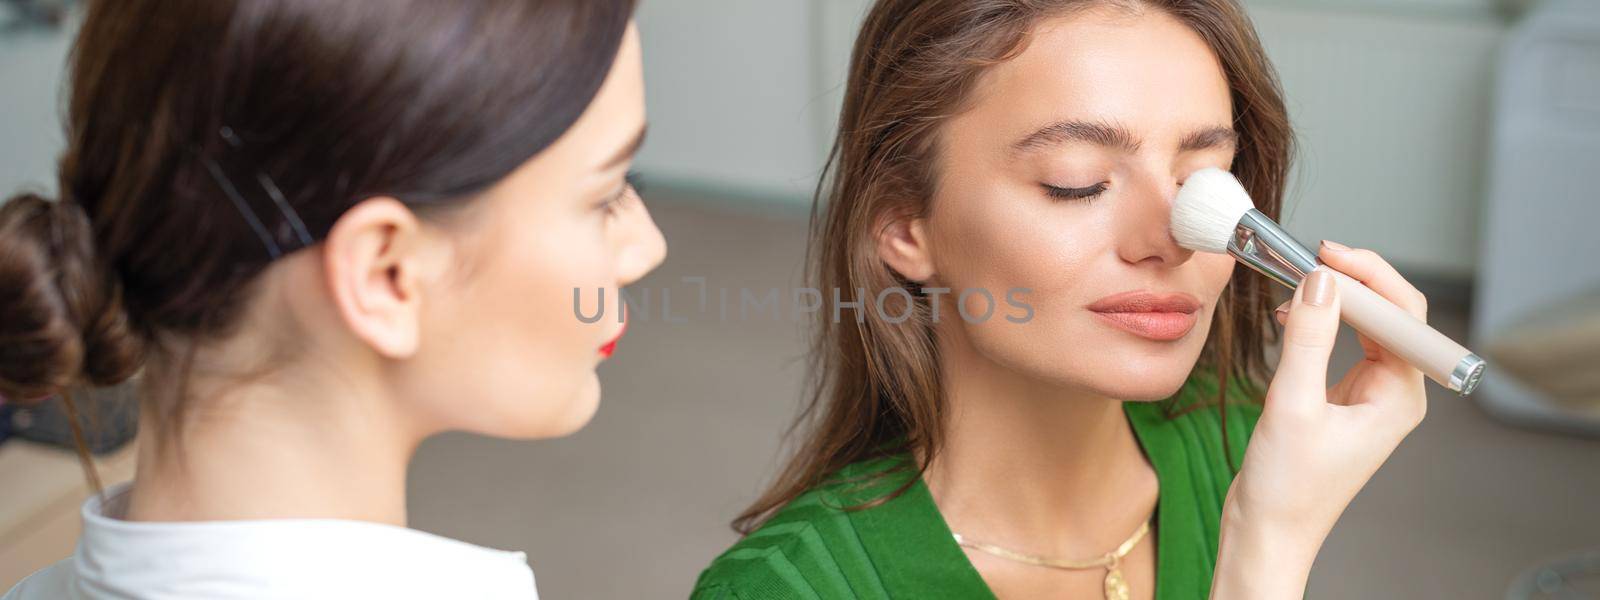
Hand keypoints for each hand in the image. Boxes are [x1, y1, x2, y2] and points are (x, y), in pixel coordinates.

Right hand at [1211, 241, 1428, 598]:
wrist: (1267, 533)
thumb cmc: (1286, 488)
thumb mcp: (1292, 407)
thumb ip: (1308, 339)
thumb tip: (1320, 282)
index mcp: (1400, 397)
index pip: (1402, 315)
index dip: (1367, 277)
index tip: (1324, 255)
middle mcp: (1393, 393)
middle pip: (1388, 314)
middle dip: (1351, 281)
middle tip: (1306, 257)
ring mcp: (1369, 396)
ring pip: (1364, 327)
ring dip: (1333, 300)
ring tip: (1294, 282)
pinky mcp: (1342, 400)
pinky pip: (1341, 345)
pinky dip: (1319, 323)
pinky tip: (1291, 317)